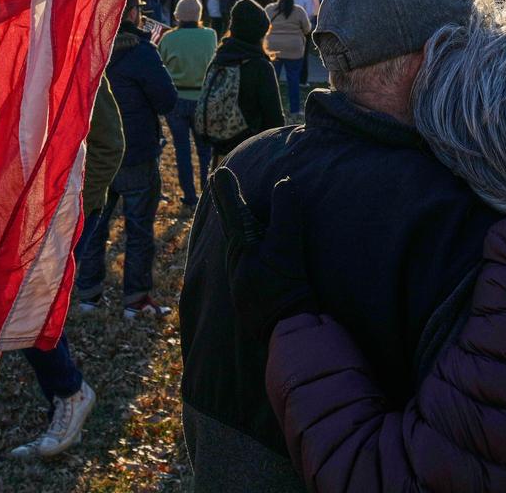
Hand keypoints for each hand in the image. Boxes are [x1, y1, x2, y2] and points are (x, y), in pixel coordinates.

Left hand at [210, 167, 316, 343]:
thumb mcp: (286, 250)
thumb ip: (286, 216)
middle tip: (218, 182)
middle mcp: (238, 258)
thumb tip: (284, 182)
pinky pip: (247, 255)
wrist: (285, 332)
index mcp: (241, 245)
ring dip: (236, 221)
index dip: (227, 190)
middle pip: (231, 223)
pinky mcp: (255, 287)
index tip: (219, 172)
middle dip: (226, 202)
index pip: (232, 210)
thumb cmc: (281, 290)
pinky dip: (248, 241)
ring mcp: (245, 274)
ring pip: (238, 240)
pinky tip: (254, 247)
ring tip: (234, 208)